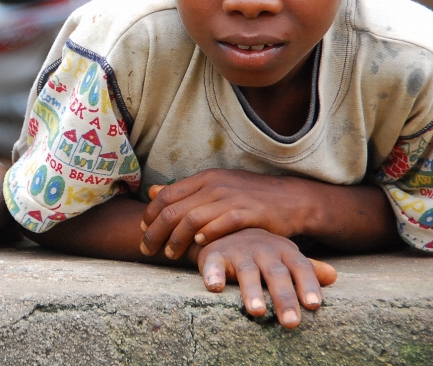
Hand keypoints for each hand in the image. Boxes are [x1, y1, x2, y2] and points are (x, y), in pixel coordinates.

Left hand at [140, 169, 312, 258]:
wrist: (290, 198)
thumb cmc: (249, 197)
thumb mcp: (215, 187)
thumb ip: (185, 191)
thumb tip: (153, 192)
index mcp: (204, 178)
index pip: (166, 195)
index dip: (150, 214)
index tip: (143, 230)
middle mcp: (214, 185)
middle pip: (174, 209)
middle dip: (156, 232)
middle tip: (148, 249)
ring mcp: (231, 198)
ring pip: (192, 219)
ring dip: (177, 239)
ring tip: (170, 254)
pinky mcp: (249, 212)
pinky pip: (222, 223)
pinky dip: (207, 234)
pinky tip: (198, 245)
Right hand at [193, 228, 336, 328]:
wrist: (224, 226)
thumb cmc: (261, 251)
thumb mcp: (285, 256)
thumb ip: (308, 269)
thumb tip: (334, 277)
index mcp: (284, 251)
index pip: (300, 268)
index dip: (307, 285)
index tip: (314, 305)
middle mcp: (263, 250)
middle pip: (276, 274)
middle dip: (284, 297)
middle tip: (291, 322)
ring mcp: (239, 251)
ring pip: (247, 271)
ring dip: (252, 291)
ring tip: (257, 311)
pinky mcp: (215, 254)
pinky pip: (213, 264)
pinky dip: (213, 274)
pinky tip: (214, 287)